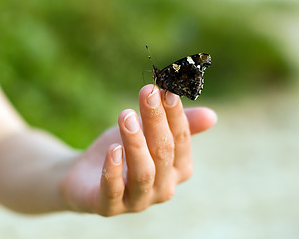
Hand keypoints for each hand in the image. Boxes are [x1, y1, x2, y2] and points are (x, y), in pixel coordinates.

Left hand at [60, 85, 216, 215]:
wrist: (87, 176)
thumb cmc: (124, 151)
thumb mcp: (148, 133)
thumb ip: (178, 125)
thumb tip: (212, 116)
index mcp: (178, 169)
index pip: (181, 140)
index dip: (175, 115)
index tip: (167, 90)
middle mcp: (163, 188)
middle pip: (163, 153)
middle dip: (156, 121)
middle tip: (147, 93)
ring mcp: (138, 201)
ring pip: (144, 172)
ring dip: (136, 143)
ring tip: (126, 116)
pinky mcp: (109, 207)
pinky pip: (114, 191)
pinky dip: (114, 170)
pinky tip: (112, 149)